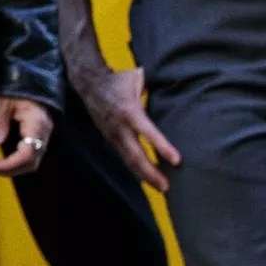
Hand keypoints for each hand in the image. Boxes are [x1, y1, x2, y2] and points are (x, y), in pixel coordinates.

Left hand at [0, 96, 54, 176]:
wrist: (34, 79)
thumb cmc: (18, 88)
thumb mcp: (4, 102)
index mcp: (37, 124)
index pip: (27, 155)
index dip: (9, 165)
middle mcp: (44, 133)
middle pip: (31, 163)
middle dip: (10, 170)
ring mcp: (45, 136)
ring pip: (33, 162)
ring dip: (14, 168)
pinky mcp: (41, 136)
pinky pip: (32, 155)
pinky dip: (18, 161)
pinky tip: (5, 159)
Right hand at [74, 65, 180, 191]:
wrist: (89, 83)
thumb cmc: (117, 80)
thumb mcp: (137, 79)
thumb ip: (154, 89)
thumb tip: (176, 90)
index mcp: (128, 110)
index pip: (147, 132)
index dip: (162, 147)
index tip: (176, 161)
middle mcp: (119, 126)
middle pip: (135, 155)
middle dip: (151, 173)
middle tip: (167, 187)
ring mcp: (113, 134)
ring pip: (128, 160)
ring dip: (144, 175)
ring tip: (161, 187)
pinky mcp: (110, 138)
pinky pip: (124, 157)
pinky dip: (136, 169)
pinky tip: (147, 177)